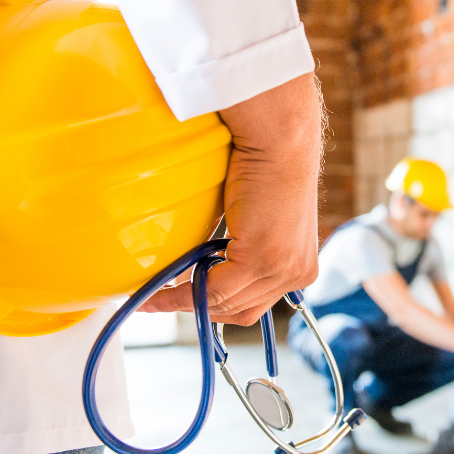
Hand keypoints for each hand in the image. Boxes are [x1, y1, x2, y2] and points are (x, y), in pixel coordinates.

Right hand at [141, 73, 323, 324]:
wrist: (278, 141)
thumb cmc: (266, 167)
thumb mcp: (260, 221)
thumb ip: (242, 249)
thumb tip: (203, 269)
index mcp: (301, 267)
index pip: (254, 306)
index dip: (217, 310)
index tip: (186, 305)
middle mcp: (297, 274)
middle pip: (239, 311)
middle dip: (198, 309)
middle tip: (161, 301)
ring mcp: (281, 269)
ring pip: (223, 304)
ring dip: (184, 304)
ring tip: (152, 298)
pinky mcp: (260, 259)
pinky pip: (212, 289)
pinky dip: (180, 294)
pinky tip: (158, 291)